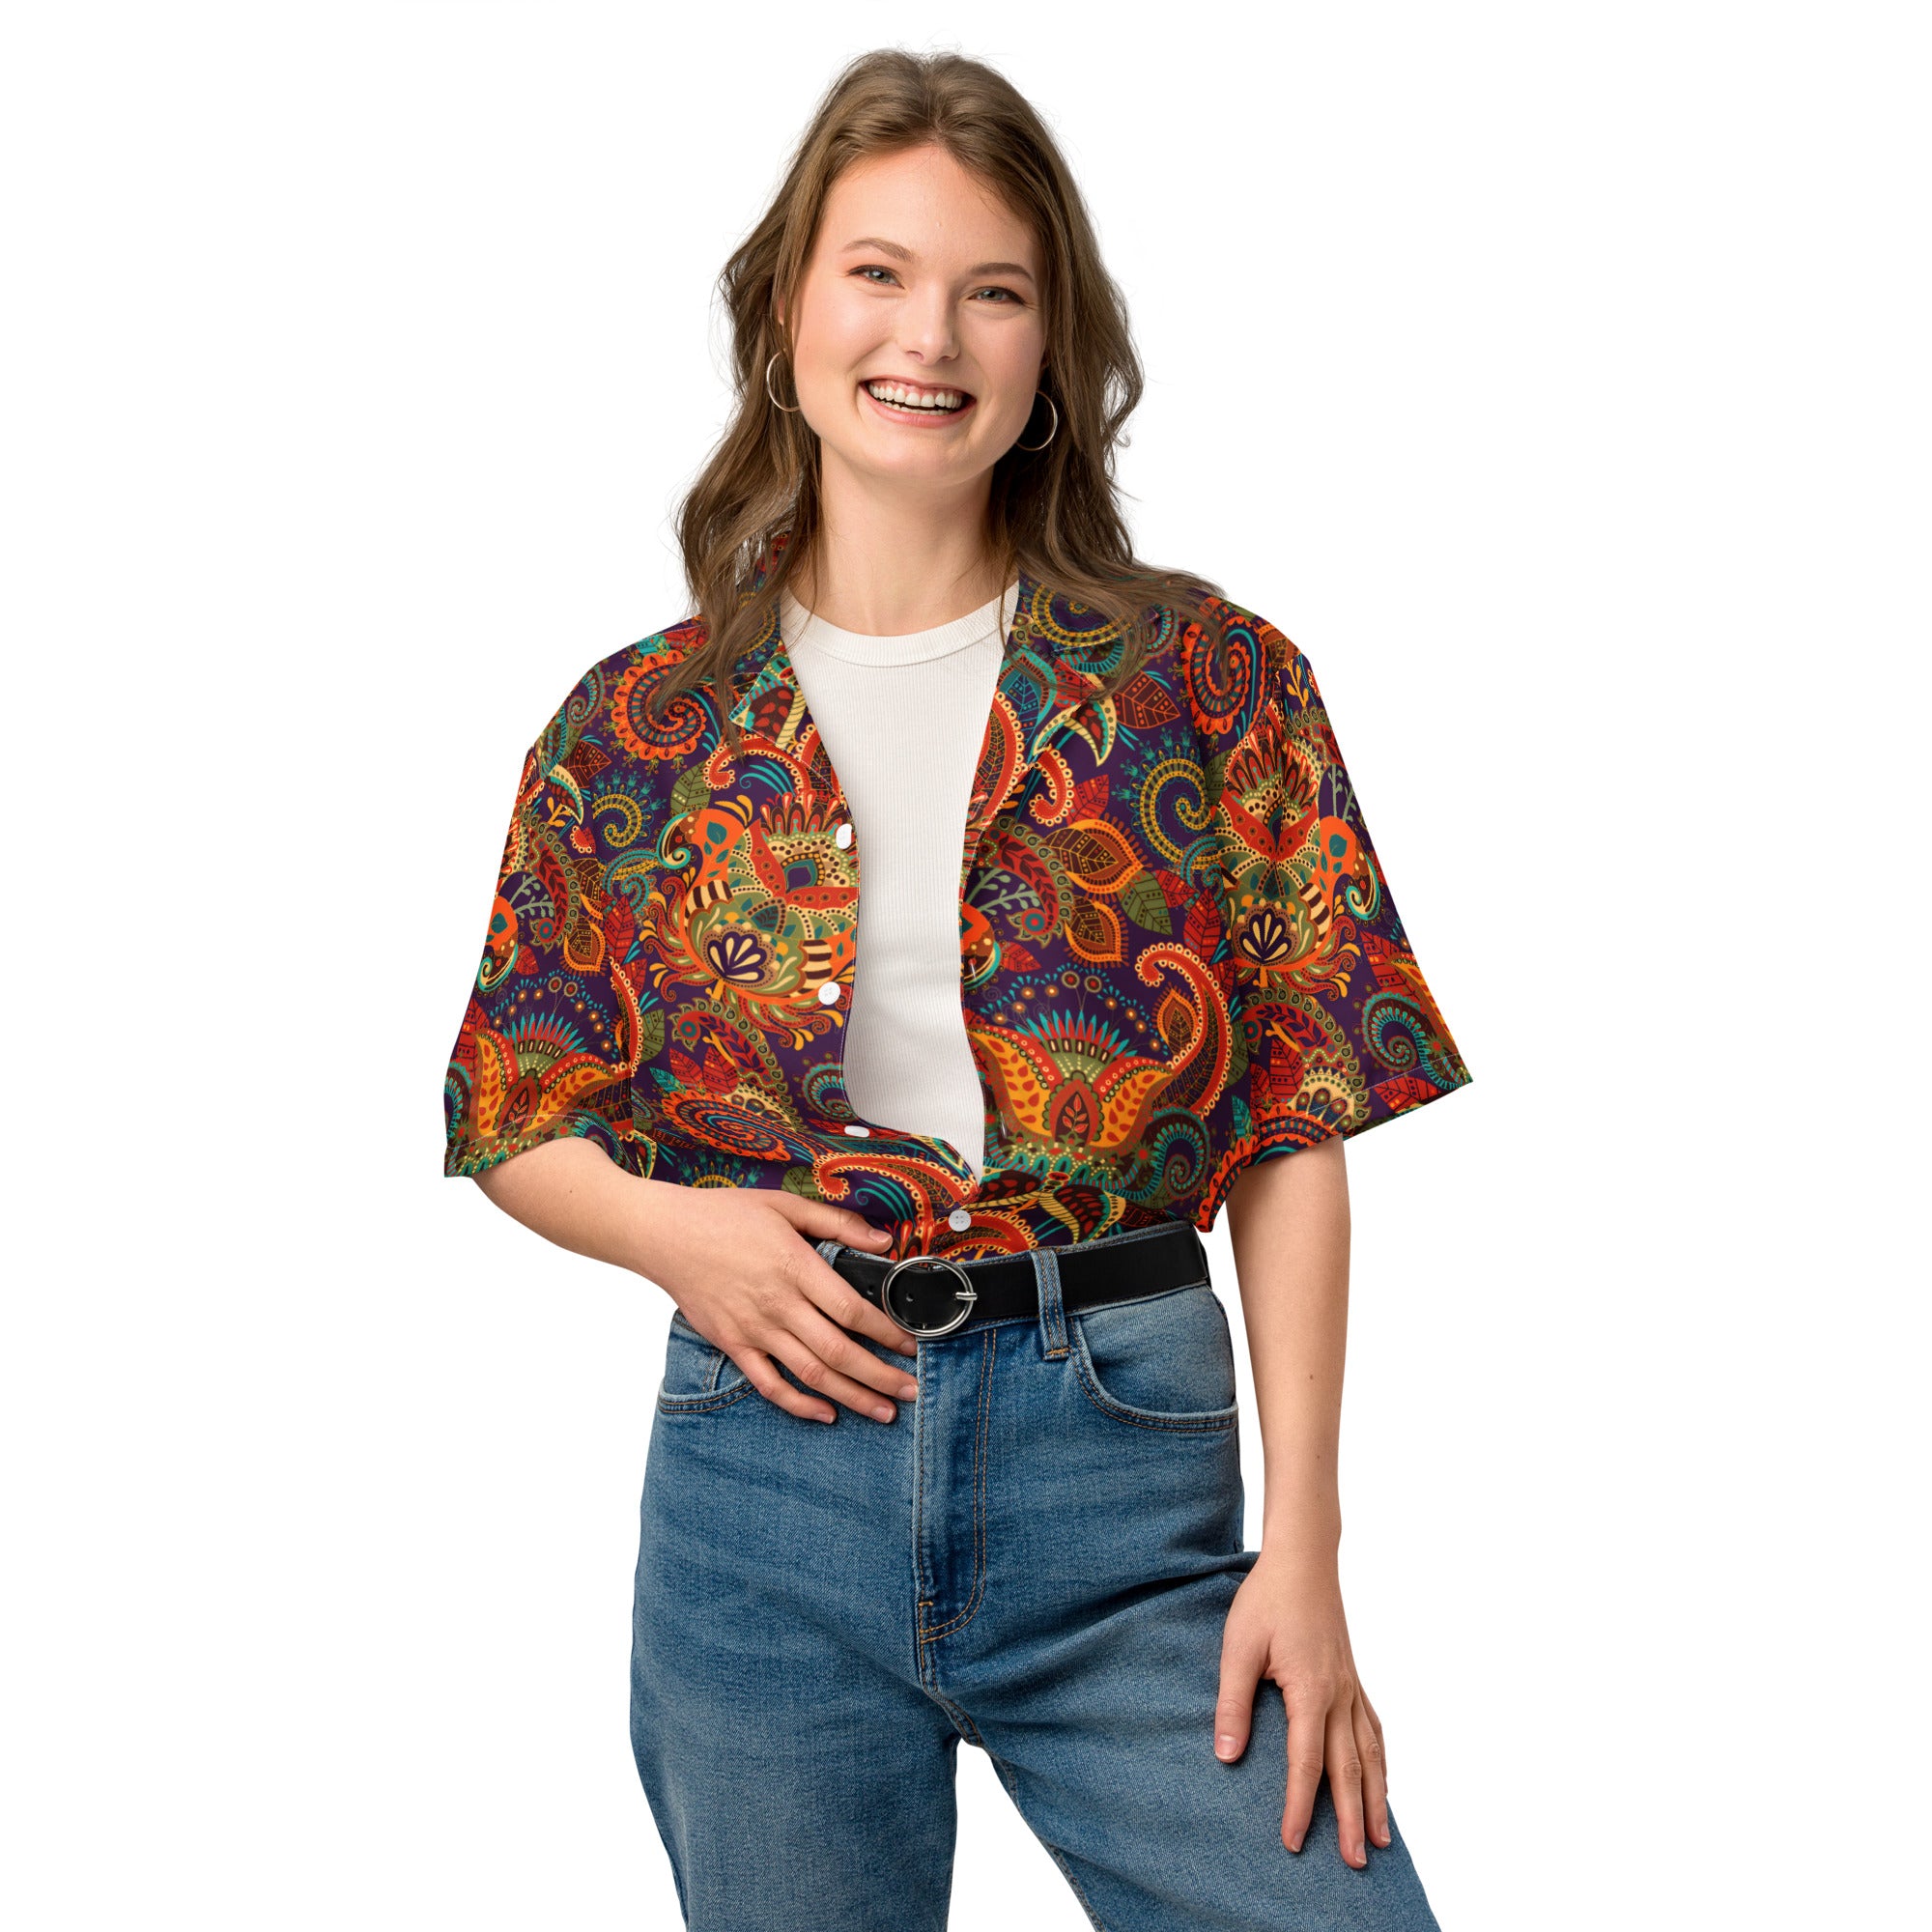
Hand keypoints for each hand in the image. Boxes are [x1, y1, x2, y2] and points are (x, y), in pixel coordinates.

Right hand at [639, 1182, 923, 1424]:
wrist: (665, 1234)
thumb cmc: (724, 1215)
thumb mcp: (785, 1205)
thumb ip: (837, 1222)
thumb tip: (883, 1239)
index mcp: (795, 1267)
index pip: (852, 1310)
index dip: (887, 1332)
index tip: (912, 1344)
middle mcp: (777, 1304)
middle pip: (839, 1351)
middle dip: (881, 1376)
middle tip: (911, 1391)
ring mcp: (754, 1329)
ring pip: (811, 1374)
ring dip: (852, 1397)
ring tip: (883, 1412)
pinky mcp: (733, 1345)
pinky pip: (769, 1385)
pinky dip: (799, 1405)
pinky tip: (826, 1414)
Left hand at [1213, 1547, 1390, 1868]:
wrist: (1303, 1559)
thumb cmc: (1266, 1599)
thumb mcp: (1238, 1647)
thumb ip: (1234, 1703)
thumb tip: (1228, 1757)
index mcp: (1311, 1691)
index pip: (1306, 1763)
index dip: (1298, 1806)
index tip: (1292, 1841)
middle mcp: (1340, 1696)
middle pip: (1348, 1770)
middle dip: (1350, 1819)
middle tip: (1353, 1863)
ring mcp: (1351, 1687)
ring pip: (1370, 1755)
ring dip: (1375, 1799)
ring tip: (1380, 1839)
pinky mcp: (1352, 1678)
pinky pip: (1374, 1729)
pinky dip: (1381, 1762)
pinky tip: (1382, 1780)